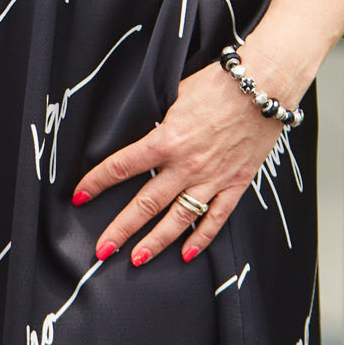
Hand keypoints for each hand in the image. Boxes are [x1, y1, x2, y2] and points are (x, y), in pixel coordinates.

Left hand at [74, 61, 290, 265]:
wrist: (264, 87)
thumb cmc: (218, 85)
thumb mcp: (176, 97)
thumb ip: (161, 124)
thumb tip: (147, 135)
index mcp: (166, 140)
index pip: (121, 166)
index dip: (97, 182)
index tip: (79, 196)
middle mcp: (186, 165)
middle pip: (145, 204)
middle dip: (121, 229)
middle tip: (103, 249)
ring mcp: (212, 178)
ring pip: (178, 219)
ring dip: (155, 242)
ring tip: (137, 259)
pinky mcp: (236, 184)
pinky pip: (216, 218)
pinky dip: (201, 238)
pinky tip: (187, 253)